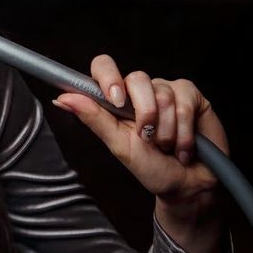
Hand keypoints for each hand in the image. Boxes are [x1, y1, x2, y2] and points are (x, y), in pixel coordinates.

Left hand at [51, 54, 229, 214]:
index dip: (109, 77)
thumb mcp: (119, 145)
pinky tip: (183, 146)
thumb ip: (93, 118)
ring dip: (166, 130)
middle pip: (138, 78)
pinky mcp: (191, 96)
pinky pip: (185, 103)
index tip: (116, 101)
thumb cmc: (151, 167)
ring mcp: (166, 90)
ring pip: (163, 95)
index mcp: (117, 100)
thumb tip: (62, 99)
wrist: (187, 186)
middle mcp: (140, 91)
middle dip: (145, 114)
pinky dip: (183, 130)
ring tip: (167, 146)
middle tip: (147, 138)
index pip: (104, 67)